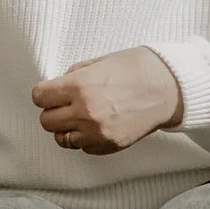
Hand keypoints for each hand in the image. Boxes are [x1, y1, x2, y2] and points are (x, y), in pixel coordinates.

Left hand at [32, 47, 184, 156]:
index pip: (39, 97)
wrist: (169, 88)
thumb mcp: (101, 61)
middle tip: (66, 104)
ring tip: (80, 117)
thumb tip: (59, 85)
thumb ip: (76, 74)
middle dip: (54, 111)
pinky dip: (85, 138)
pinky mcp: (109, 145)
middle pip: (46, 120)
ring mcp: (97, 132)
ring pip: (61, 138)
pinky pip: (83, 147)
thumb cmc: (139, 69)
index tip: (51, 92)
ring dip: (67, 128)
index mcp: (80, 86)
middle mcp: (85, 111)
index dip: (44, 93)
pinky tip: (96, 125)